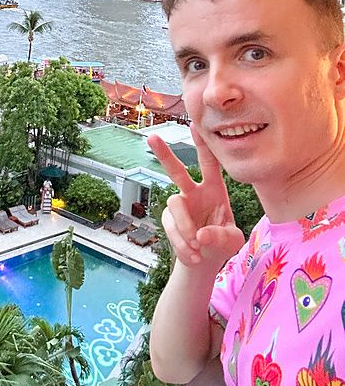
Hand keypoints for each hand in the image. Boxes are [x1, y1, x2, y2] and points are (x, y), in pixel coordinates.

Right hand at [147, 125, 244, 268]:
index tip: (195, 125)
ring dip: (185, 226)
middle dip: (164, 154)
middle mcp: (194, 193)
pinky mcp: (168, 220)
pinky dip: (182, 244)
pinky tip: (193, 255)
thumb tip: (200, 234)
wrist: (204, 260)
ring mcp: (179, 206)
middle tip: (152, 137)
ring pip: (174, 204)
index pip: (209, 164)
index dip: (203, 145)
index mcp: (214, 189)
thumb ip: (221, 237)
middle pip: (177, 171)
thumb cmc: (222, 243)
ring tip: (197, 247)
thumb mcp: (232, 241)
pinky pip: (171, 227)